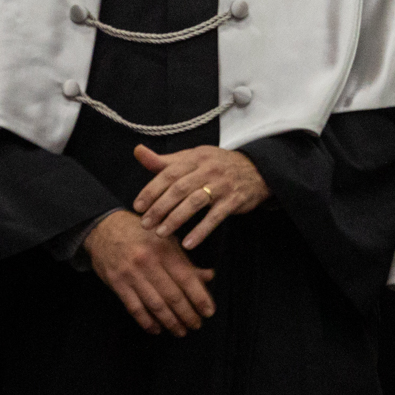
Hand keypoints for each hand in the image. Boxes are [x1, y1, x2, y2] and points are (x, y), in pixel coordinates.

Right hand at [85, 210, 215, 334]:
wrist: (104, 227)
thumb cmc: (141, 233)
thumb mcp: (167, 239)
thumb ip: (186, 261)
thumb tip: (209, 276)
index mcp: (164, 249)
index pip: (187, 278)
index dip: (199, 297)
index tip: (209, 311)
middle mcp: (148, 262)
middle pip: (172, 295)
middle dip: (187, 314)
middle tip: (197, 325)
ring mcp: (131, 274)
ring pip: (155, 305)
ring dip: (170, 322)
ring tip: (181, 331)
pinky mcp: (117, 283)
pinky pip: (134, 308)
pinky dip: (147, 321)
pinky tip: (157, 329)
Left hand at [133, 145, 269, 249]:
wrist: (256, 169)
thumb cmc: (216, 165)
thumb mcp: (192, 158)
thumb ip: (165, 161)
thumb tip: (137, 151)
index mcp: (195, 157)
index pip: (169, 173)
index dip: (152, 190)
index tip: (138, 207)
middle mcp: (208, 169)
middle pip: (179, 189)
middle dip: (160, 208)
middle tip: (145, 224)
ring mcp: (222, 184)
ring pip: (195, 202)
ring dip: (176, 219)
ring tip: (161, 234)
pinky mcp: (234, 200)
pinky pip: (215, 217)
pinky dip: (201, 231)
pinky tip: (188, 243)